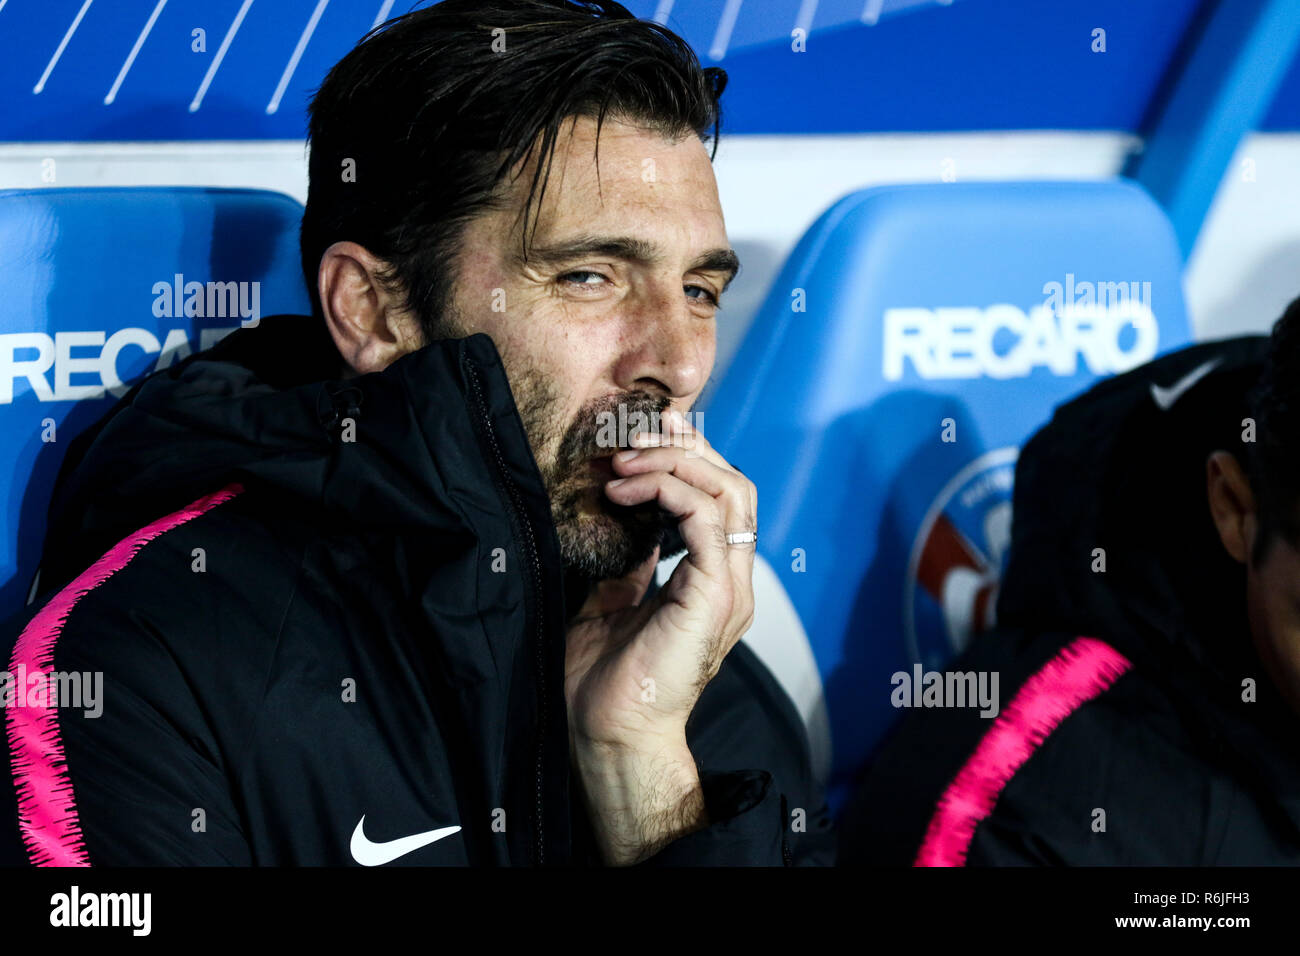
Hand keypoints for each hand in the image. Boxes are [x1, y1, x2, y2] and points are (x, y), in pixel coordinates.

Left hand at [564, 409, 756, 863]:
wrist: (607, 733)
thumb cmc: (604, 680)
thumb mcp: (614, 600)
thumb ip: (631, 559)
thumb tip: (624, 515)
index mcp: (712, 581)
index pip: (721, 497)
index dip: (687, 457)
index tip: (641, 436)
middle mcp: (730, 580)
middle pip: (734, 484)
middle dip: (684, 448)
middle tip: (631, 437)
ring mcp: (729, 588)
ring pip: (730, 493)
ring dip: (675, 464)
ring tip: (623, 461)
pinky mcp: (715, 597)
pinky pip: (710, 521)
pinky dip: (672, 491)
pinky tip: (630, 489)